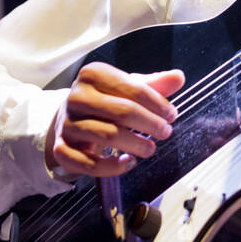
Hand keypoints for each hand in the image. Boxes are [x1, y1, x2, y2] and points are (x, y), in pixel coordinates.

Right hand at [45, 62, 182, 178]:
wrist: (69, 119)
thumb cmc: (104, 101)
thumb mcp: (126, 87)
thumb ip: (153, 83)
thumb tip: (178, 78)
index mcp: (93, 74)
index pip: (133, 88)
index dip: (158, 103)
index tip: (171, 114)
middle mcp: (76, 97)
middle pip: (122, 111)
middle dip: (150, 124)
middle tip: (165, 132)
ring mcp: (67, 124)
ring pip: (108, 136)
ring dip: (136, 145)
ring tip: (150, 148)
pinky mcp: (62, 149)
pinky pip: (90, 163)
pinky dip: (113, 167)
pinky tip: (129, 163)